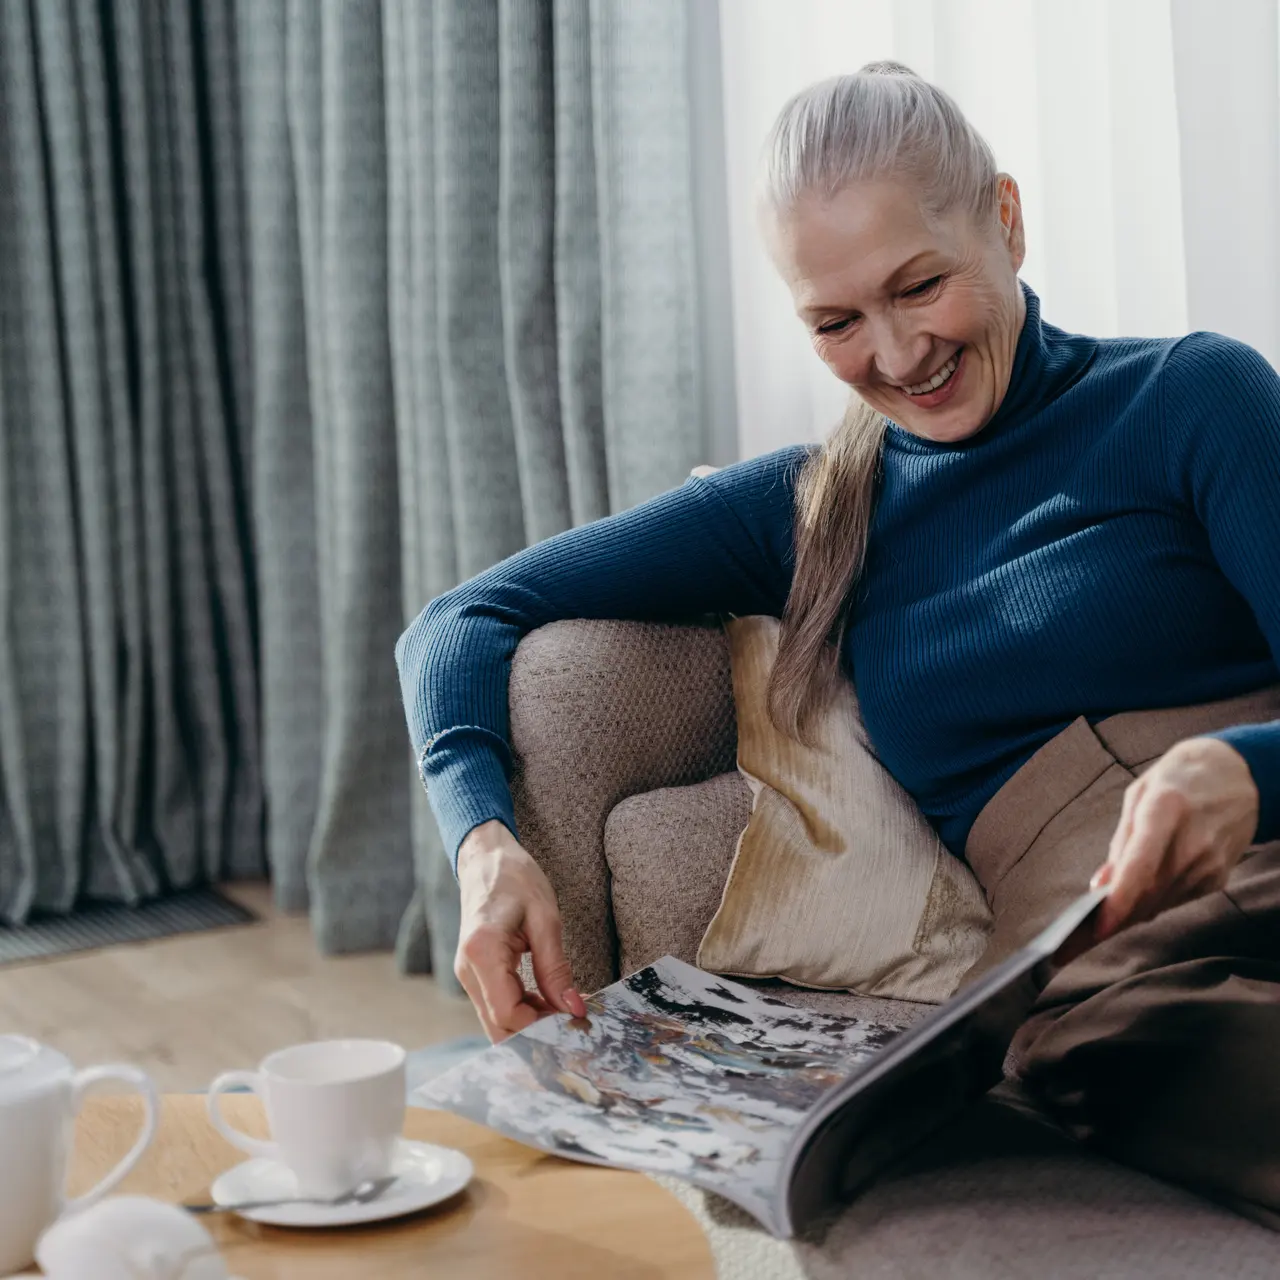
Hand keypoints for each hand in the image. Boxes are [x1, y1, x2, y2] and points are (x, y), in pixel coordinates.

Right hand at [455, 820, 587, 1040]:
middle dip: (536, 1033)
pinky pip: (497, 1005)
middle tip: (573, 1023)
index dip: (541, 1026)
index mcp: (482, 951)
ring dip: (531, 1023)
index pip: (507, 1013)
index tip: (573, 1021)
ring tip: (566, 1010)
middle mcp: (467, 969)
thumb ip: (556, 969)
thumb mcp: (546, 919)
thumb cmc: (516, 879)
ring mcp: (467, 974)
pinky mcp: (474, 974)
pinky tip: (549, 1001)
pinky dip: (523, 1011)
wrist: (487, 859)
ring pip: (497, 1020)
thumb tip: (573, 1008)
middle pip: (498, 1026)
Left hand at [1092, 737, 1258, 939]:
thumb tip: (1101, 885)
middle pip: (1149, 892)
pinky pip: (1177, 898)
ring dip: (1131, 911)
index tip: (1097, 926)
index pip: (1141, 865)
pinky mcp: (1219, 876)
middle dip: (1113, 916)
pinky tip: (1137, 898)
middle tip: (1078, 939)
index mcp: (1166, 810)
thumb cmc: (1176, 780)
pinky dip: (1153, 901)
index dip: (1120, 900)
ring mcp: (1210, 862)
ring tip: (1101, 919)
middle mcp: (1193, 841)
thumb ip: (1120, 841)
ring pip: (1161, 902)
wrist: (1236, 775)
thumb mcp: (1139, 795)